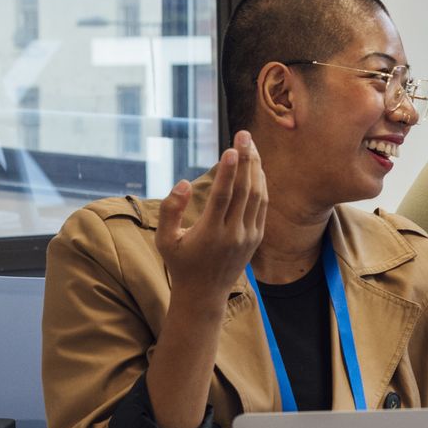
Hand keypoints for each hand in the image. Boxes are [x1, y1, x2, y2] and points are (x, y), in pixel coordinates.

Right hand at [156, 131, 264, 299]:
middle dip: (247, 160)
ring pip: (258, 196)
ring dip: (256, 168)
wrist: (205, 293)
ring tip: (250, 144)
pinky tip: (256, 167)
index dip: (229, 171)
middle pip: (245, 190)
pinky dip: (261, 184)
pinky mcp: (257, 237)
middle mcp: (234, 234)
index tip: (232, 148)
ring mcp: (249, 236)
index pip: (224, 197)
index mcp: (210, 234)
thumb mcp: (164, 240)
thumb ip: (170, 210)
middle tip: (244, 134)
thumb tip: (183, 183)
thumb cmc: (180, 263)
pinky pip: (262, 205)